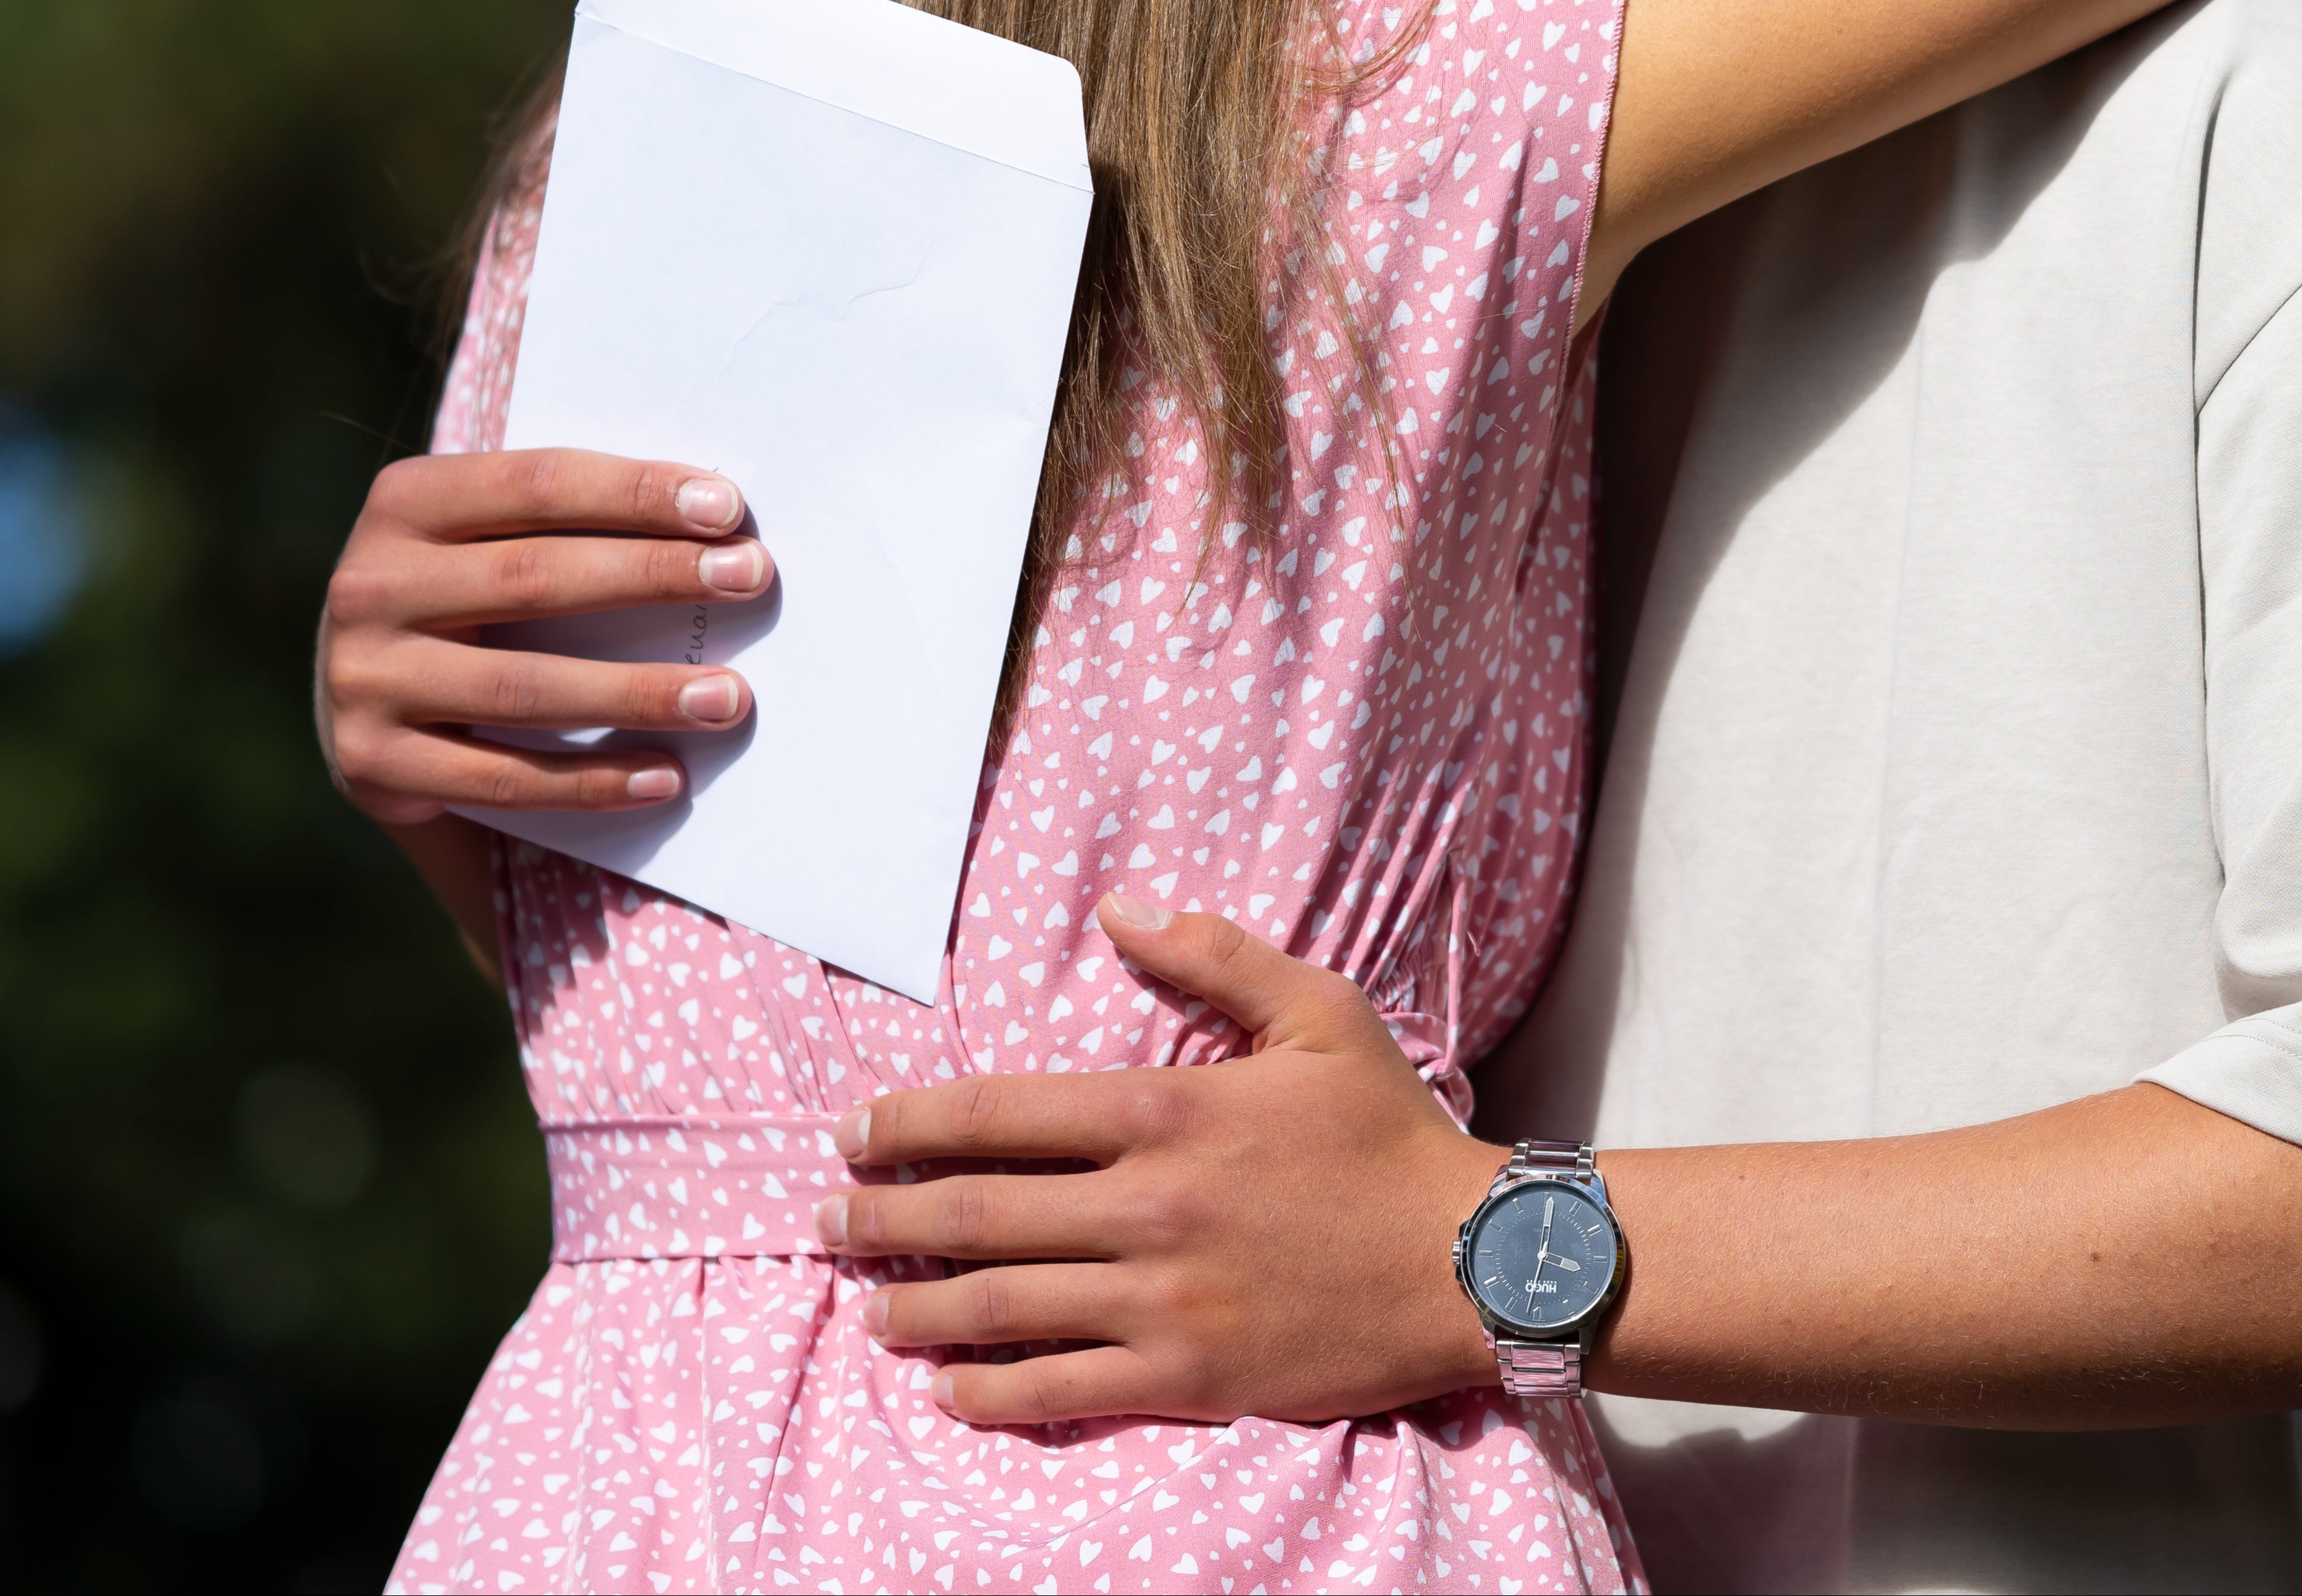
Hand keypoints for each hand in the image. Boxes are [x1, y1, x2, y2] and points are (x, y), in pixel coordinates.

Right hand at [315, 447, 773, 823]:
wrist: (357, 691)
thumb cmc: (462, 595)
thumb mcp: (484, 537)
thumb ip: (565, 520)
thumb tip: (715, 522)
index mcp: (405, 501)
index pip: (537, 483)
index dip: (635, 492)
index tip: (727, 509)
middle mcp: (369, 585)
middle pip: (534, 576)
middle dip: (653, 575)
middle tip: (751, 578)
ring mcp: (363, 679)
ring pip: (523, 688)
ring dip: (637, 692)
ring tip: (729, 697)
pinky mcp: (372, 764)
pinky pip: (501, 779)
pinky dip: (591, 781)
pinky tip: (667, 777)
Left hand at [817, 896, 1506, 1426]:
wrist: (1474, 1263)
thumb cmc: (1389, 1134)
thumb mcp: (1319, 1011)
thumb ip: (1213, 955)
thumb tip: (1120, 908)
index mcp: (1167, 1110)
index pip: (1000, 1112)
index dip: (909, 1124)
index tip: (852, 1134)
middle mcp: (1148, 1206)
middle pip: (978, 1213)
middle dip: (884, 1220)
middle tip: (827, 1224)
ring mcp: (1164, 1301)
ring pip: (1004, 1308)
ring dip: (920, 1309)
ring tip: (870, 1308)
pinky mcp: (1190, 1379)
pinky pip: (1063, 1389)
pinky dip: (990, 1393)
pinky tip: (946, 1388)